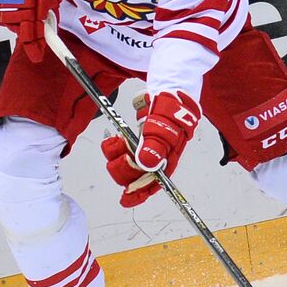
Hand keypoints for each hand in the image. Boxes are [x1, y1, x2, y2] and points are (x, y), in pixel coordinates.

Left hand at [100, 92, 201, 206]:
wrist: (170, 87)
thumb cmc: (173, 107)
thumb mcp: (164, 125)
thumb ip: (155, 144)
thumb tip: (146, 164)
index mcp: (168, 158)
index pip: (154, 183)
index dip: (140, 192)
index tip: (125, 199)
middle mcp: (157, 156)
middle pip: (137, 174)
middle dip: (124, 167)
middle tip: (120, 151)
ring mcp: (146, 147)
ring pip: (126, 162)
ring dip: (116, 155)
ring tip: (113, 142)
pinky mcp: (137, 138)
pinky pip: (122, 149)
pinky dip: (115, 146)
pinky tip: (114, 139)